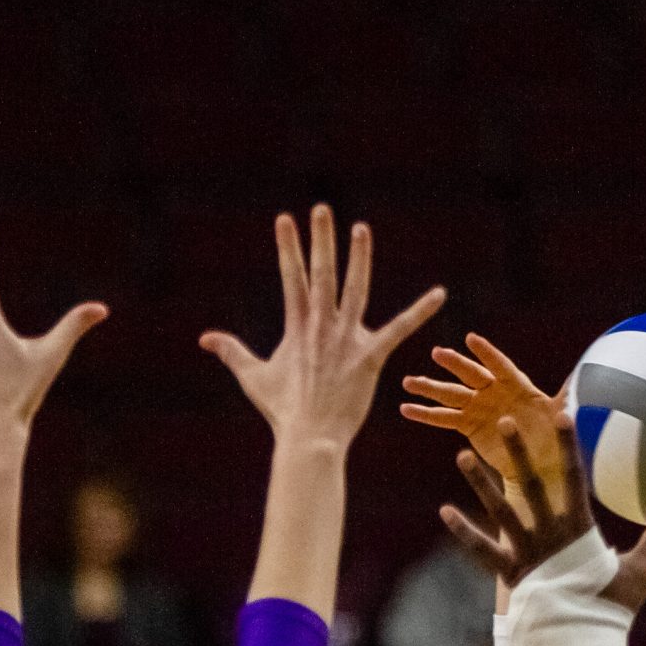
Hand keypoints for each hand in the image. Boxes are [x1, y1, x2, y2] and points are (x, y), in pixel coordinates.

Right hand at [200, 205, 446, 444]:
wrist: (309, 438)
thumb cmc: (283, 411)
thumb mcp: (253, 377)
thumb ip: (232, 352)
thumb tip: (204, 338)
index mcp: (297, 327)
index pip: (291, 277)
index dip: (288, 247)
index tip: (285, 218)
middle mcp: (321, 326)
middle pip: (321, 274)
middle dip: (320, 240)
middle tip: (322, 208)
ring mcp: (346, 340)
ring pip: (355, 290)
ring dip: (359, 259)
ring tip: (361, 229)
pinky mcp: (371, 357)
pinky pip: (400, 330)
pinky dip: (421, 312)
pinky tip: (440, 295)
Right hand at [401, 333, 564, 480]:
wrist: (543, 462)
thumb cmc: (555, 435)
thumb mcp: (563, 415)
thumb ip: (569, 396)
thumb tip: (588, 377)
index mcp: (517, 385)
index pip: (501, 365)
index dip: (487, 353)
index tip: (472, 340)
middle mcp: (494, 391)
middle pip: (471, 375)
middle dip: (454, 365)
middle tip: (437, 353)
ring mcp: (479, 407)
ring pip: (451, 394)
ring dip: (430, 388)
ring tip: (407, 382)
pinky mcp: (468, 425)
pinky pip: (443, 418)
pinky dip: (425, 414)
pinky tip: (406, 409)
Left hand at [439, 415, 645, 609]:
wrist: (584, 642)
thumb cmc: (614, 607)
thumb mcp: (641, 571)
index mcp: (579, 529)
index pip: (574, 477)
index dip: (568, 445)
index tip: (561, 416)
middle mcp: (550, 534)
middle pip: (531, 485)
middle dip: (518, 451)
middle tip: (505, 422)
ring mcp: (527, 553)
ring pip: (500, 511)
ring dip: (480, 483)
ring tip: (462, 454)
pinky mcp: (510, 575)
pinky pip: (482, 551)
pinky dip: (464, 532)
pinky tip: (445, 511)